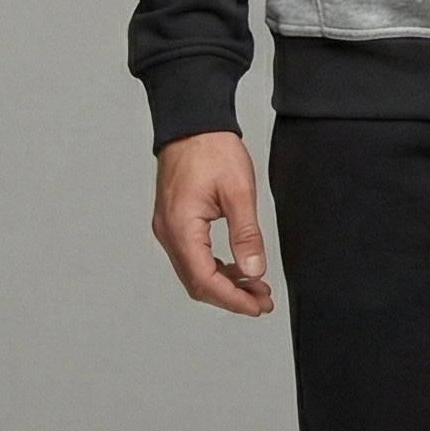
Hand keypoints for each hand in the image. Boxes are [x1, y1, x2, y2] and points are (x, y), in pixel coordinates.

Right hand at [151, 130, 274, 315]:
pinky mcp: (173, 222)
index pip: (204, 280)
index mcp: (181, 227)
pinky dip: (214, 268)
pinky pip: (191, 257)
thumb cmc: (212, 149)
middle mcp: (168, 232)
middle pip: (196, 282)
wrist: (193, 124)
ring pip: (193, 272)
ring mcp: (167, 228)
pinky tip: (237, 269)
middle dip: (230, 297)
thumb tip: (253, 271)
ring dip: (223, 284)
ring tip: (255, 288)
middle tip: (262, 302)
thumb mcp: (239, 192)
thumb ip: (246, 235)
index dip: (233, 299)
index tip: (257, 306)